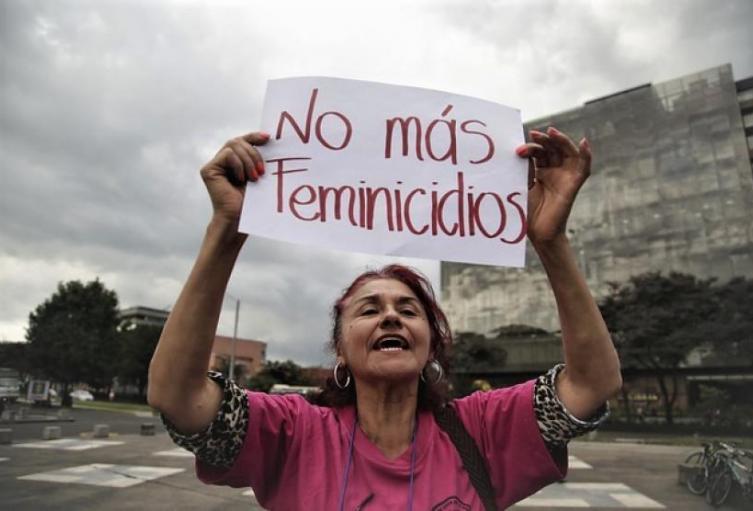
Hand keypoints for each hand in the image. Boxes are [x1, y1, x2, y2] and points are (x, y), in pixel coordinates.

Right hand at [199, 132, 269, 223]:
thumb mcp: (258, 174)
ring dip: (248, 160)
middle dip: (254, 152)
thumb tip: (268, 138)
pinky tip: (241, 179)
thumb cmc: (251, 201)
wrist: (240, 218)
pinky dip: (238, 165)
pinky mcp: (209, 169)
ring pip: (233, 145)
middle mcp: (223, 161)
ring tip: (254, 177)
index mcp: (235, 161)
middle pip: (238, 141)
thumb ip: (258, 158)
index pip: (243, 141)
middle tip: (262, 170)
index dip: (254, 136)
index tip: (268, 138)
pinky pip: (227, 154)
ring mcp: (215, 165)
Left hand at [515, 127, 590, 244]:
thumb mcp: (523, 184)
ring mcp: (565, 177)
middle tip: (534, 133)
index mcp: (542, 171)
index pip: (539, 152)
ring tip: (552, 132)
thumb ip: (525, 168)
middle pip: (554, 149)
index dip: (530, 148)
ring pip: (568, 153)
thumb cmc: (528, 211)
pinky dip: (587, 155)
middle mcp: (555, 172)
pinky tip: (584, 143)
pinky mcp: (574, 185)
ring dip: (562, 141)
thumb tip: (519, 150)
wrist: (537, 232)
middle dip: (545, 140)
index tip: (518, 150)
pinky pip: (584, 168)